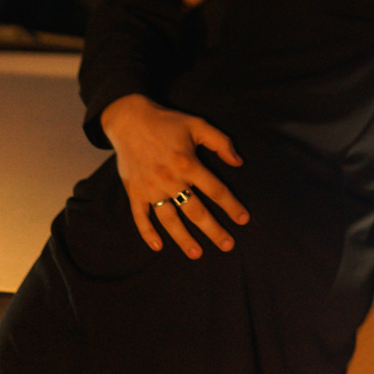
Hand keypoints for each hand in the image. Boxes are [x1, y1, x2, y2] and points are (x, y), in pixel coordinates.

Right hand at [100, 94, 248, 257]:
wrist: (129, 119)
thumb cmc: (167, 122)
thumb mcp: (198, 124)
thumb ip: (221, 142)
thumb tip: (238, 162)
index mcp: (187, 163)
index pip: (215, 190)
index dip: (231, 206)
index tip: (243, 219)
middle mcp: (170, 180)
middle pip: (195, 211)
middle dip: (213, 230)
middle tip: (227, 245)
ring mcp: (151, 188)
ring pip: (169, 219)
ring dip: (183, 238)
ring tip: (197, 253)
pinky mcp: (135, 191)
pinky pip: (140, 216)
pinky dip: (147, 232)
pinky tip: (158, 246)